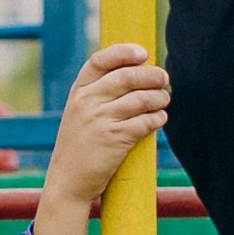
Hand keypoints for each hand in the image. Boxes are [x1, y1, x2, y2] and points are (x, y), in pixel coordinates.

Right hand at [32, 43, 169, 234]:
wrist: (68, 182)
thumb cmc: (79, 146)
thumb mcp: (78, 114)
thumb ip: (97, 94)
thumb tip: (136, 73)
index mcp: (77, 92)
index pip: (100, 60)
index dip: (124, 52)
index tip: (143, 53)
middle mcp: (87, 102)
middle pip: (127, 76)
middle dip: (151, 75)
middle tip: (164, 78)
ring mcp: (100, 120)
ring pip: (140, 99)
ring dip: (159, 97)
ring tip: (165, 99)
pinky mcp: (114, 139)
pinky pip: (145, 122)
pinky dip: (158, 118)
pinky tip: (161, 118)